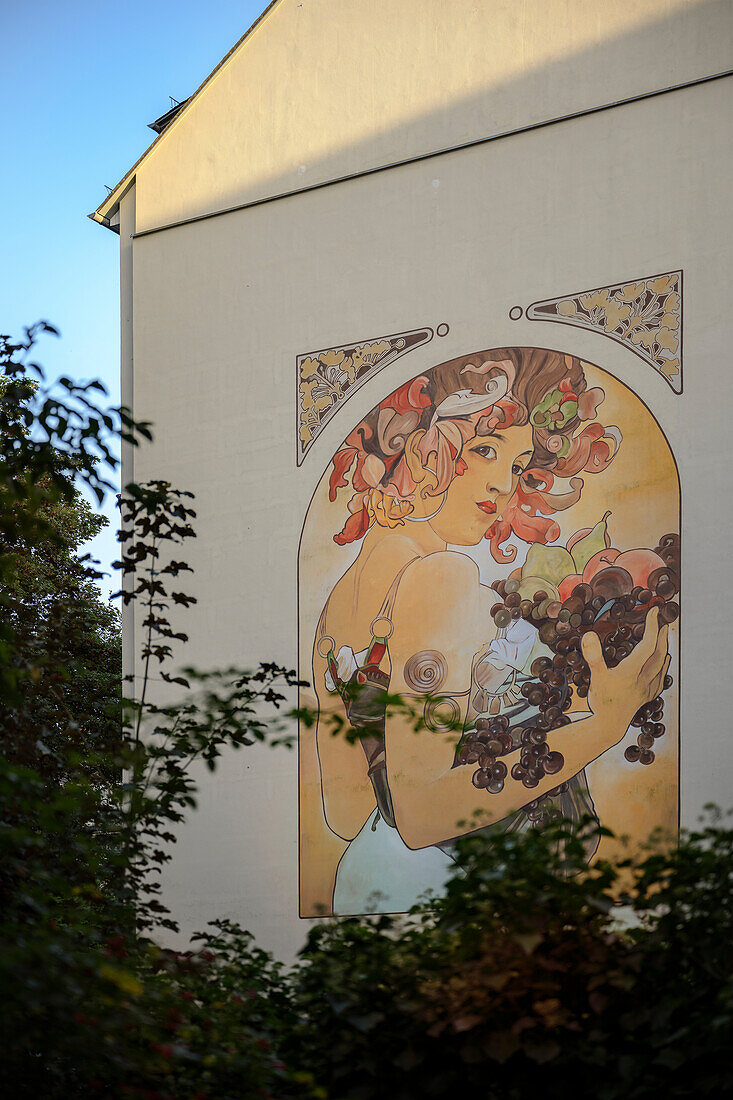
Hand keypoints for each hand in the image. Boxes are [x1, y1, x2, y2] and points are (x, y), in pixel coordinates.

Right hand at [581, 607, 670, 739]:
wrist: (609, 726)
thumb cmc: (603, 702)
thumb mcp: (595, 677)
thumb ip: (593, 656)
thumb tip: (589, 634)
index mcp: (632, 671)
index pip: (647, 644)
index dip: (652, 626)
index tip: (654, 612)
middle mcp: (643, 678)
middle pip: (658, 653)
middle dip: (661, 635)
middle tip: (662, 620)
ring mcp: (646, 687)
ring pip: (661, 664)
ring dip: (663, 648)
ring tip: (665, 636)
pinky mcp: (646, 695)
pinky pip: (660, 678)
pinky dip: (663, 666)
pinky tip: (664, 662)